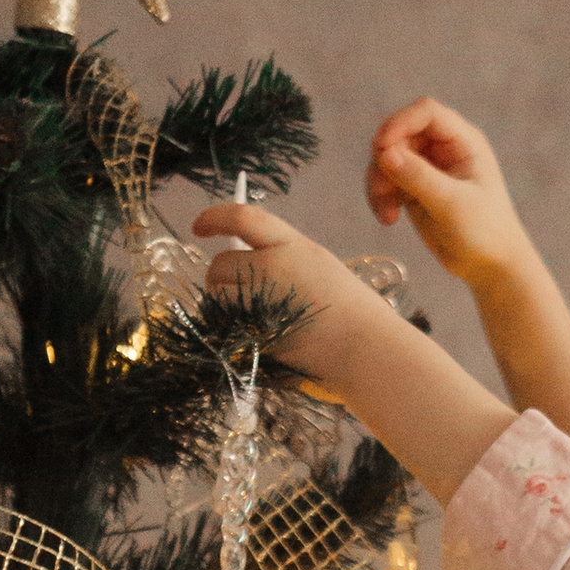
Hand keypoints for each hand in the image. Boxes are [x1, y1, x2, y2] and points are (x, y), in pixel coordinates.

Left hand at [193, 200, 400, 407]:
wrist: (369, 351)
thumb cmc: (356, 314)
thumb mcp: (321, 269)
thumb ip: (285, 259)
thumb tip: (244, 261)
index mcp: (294, 246)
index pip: (243, 218)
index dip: (215, 217)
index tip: (200, 226)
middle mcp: (273, 268)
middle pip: (220, 263)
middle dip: (221, 276)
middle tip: (237, 291)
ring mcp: (262, 302)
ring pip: (216, 296)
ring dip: (222, 304)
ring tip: (248, 315)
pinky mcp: (256, 334)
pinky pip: (225, 326)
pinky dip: (230, 329)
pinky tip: (253, 334)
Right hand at [366, 97, 535, 286]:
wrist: (491, 267)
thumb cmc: (485, 232)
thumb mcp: (453, 204)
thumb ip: (419, 177)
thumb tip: (385, 153)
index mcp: (463, 141)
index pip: (426, 113)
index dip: (400, 123)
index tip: (381, 148)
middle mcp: (444, 148)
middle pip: (400, 133)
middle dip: (384, 159)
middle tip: (381, 189)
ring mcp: (428, 167)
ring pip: (387, 157)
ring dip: (378, 181)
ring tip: (387, 215)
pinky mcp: (414, 188)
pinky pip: (386, 180)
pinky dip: (380, 196)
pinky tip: (388, 219)